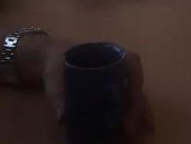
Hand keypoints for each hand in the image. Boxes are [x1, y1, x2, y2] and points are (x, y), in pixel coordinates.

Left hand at [36, 41, 154, 138]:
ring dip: (140, 116)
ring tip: (139, 134)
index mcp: (108, 55)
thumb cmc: (56, 62)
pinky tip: (136, 133)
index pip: (131, 62)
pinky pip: (127, 106)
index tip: (133, 96)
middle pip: (135, 85)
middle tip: (128, 127)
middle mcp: (117, 69)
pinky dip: (134, 118)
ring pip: (135, 98)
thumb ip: (57, 94)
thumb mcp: (54, 75)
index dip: (136, 78)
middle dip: (136, 107)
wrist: (50, 61)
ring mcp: (116, 82)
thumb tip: (62, 118)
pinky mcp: (111, 95)